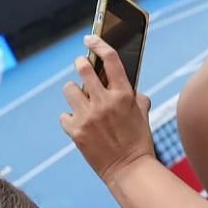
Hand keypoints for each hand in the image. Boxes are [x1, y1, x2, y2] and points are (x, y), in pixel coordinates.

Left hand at [60, 35, 155, 184]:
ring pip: (69, 89)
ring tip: (80, 99)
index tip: (90, 38)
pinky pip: (64, 115)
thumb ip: (134, 95)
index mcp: (125, 94)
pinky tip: (80, 124)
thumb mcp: (143, 112)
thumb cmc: (139, 139)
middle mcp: (105, 102)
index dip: (99, 44)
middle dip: (81, 63)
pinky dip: (71, 117)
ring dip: (74, 91)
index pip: (110, 59)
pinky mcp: (75, 130)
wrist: (129, 169)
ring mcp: (88, 116)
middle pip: (83, 69)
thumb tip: (126, 84)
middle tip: (81, 63)